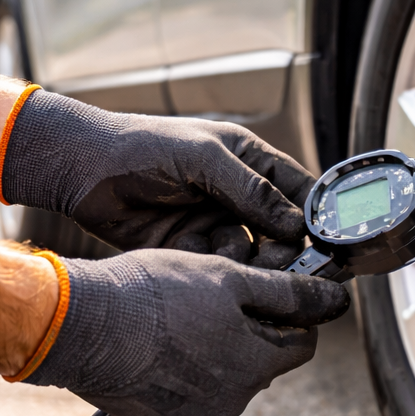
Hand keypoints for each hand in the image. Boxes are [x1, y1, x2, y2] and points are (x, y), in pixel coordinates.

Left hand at [0, 92, 314, 262]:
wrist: (82, 170)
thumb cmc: (141, 147)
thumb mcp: (203, 158)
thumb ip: (251, 190)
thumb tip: (296, 225)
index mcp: (249, 162)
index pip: (299, 191)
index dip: (318, 218)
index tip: (332, 245)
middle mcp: (237, 195)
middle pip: (280, 232)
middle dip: (284, 249)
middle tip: (284, 265)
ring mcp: (214, 223)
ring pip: (252, 255)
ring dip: (249, 262)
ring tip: (236, 262)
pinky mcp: (190, 250)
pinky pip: (218, 267)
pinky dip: (214, 268)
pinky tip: (200, 261)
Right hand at [23, 250, 348, 415]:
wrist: (79, 326)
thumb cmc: (150, 296)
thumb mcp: (228, 278)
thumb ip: (288, 293)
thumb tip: (335, 298)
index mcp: (256, 367)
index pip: (302, 344)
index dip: (293, 313)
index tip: (274, 291)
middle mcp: (233, 400)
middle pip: (262, 360)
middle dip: (251, 328)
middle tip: (217, 294)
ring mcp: (196, 414)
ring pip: (225, 375)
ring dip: (215, 347)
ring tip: (181, 314)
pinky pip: (190, 390)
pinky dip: (184, 366)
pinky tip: (160, 339)